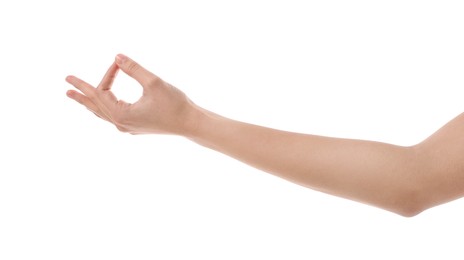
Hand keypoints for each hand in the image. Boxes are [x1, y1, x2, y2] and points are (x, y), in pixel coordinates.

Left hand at [66, 54, 198, 134]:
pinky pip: (112, 117)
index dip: (108, 74)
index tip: (118, 62)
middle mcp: (120, 124)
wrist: (190, 124)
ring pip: (102, 113)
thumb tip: (117, 56)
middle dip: (81, 92)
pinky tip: (101, 109)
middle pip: (95, 105)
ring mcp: (127, 128)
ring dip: (89, 103)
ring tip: (75, 96)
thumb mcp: (154, 83)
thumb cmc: (175, 104)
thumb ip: (134, 69)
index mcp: (121, 114)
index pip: (104, 91)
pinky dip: (103, 109)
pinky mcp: (135, 128)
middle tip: (66, 83)